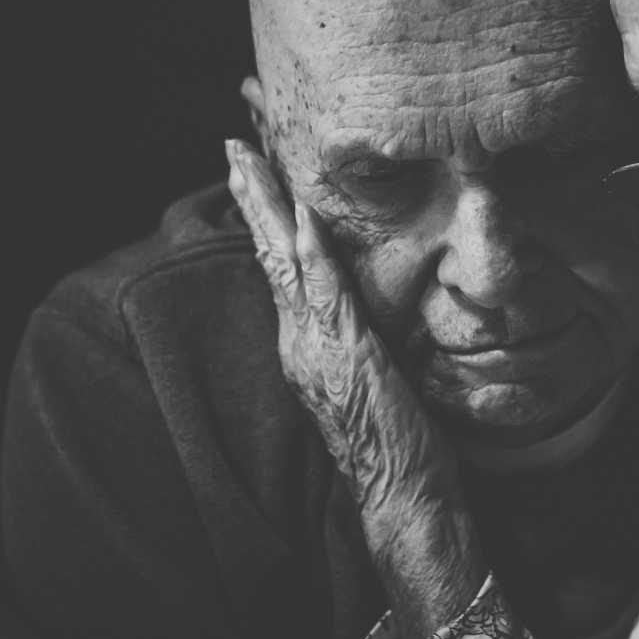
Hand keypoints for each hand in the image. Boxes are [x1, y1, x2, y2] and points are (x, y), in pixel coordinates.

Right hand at [226, 139, 484, 637]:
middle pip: (270, 253)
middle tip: (234, 141)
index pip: (282, 264)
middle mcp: (301, 341)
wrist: (404, 497)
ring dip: (270, 208)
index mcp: (308, 342)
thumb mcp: (374, 373)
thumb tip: (361, 300)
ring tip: (250, 160)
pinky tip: (304, 220)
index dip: (268, 214)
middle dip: (252, 195)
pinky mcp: (347, 358)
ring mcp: (318, 349)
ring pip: (286, 265)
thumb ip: (358, 334)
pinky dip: (311, 256)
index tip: (253, 166)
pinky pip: (326, 297)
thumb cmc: (398, 439)